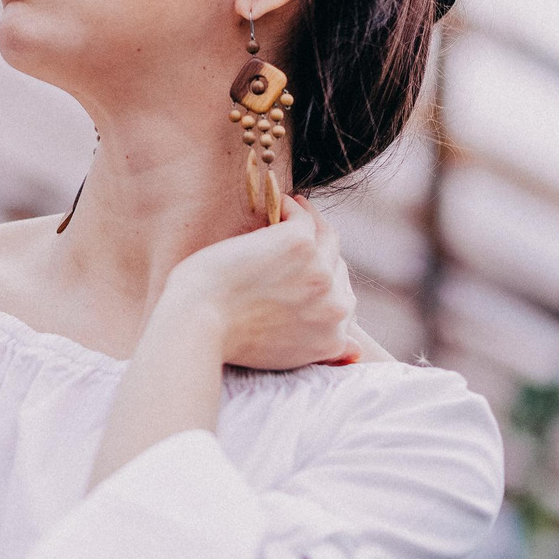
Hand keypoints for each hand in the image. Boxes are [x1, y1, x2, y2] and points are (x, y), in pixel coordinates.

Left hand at [156, 195, 358, 371]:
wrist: (200, 323)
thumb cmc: (229, 338)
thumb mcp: (288, 356)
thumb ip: (325, 350)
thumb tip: (357, 352)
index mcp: (333, 338)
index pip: (344, 301)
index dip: (326, 284)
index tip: (307, 271)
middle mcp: (334, 306)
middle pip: (338, 268)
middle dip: (320, 254)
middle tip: (300, 238)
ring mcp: (319, 273)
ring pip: (327, 237)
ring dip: (313, 220)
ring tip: (293, 208)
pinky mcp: (299, 244)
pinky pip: (304, 217)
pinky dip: (293, 207)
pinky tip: (280, 202)